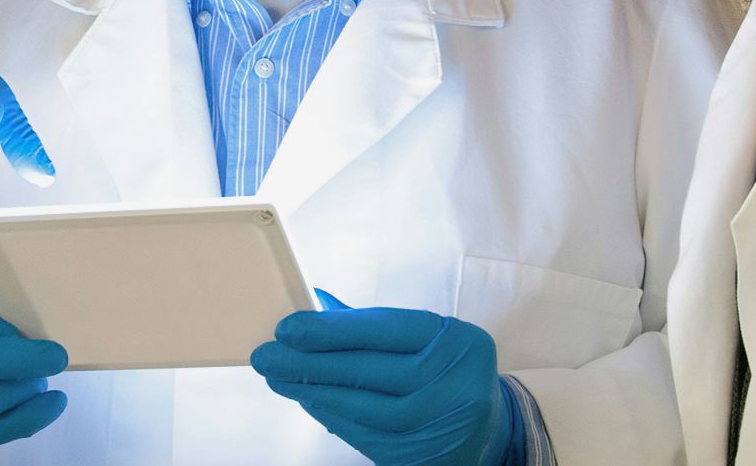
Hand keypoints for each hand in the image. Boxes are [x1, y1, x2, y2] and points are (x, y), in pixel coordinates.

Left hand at [251, 303, 513, 465]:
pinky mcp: (421, 457)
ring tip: (277, 377)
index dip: (332, 330)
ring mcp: (439, 425)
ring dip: (312, 392)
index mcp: (459, 343)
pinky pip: (364, 435)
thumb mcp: (429, 340)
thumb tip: (317, 305)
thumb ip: (377, 325)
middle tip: (266, 356)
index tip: (287, 329)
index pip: (385, 329)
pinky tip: (307, 400)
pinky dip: (330, 415)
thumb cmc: (447, 373)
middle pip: (368, 370)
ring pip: (362, 407)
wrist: (488, 432)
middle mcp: (455, 385)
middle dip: (309, 362)